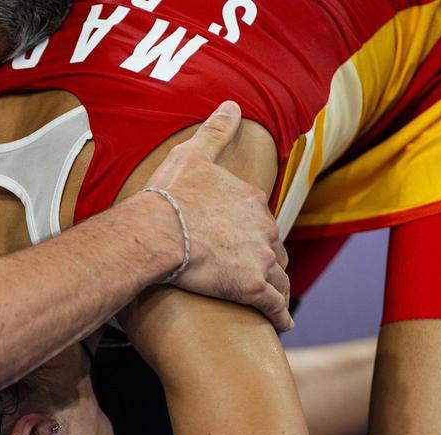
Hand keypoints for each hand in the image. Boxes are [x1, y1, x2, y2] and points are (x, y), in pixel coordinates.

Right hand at [143, 101, 292, 331]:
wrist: (157, 234)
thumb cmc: (169, 196)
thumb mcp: (192, 154)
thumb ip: (216, 131)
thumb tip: (232, 103)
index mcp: (252, 201)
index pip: (261, 220)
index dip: (253, 231)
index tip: (244, 240)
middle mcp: (265, 228)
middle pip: (275, 249)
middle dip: (268, 259)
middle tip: (257, 271)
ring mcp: (262, 259)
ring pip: (280, 278)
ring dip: (277, 287)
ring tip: (272, 300)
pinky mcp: (254, 289)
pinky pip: (276, 307)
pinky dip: (281, 317)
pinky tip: (283, 326)